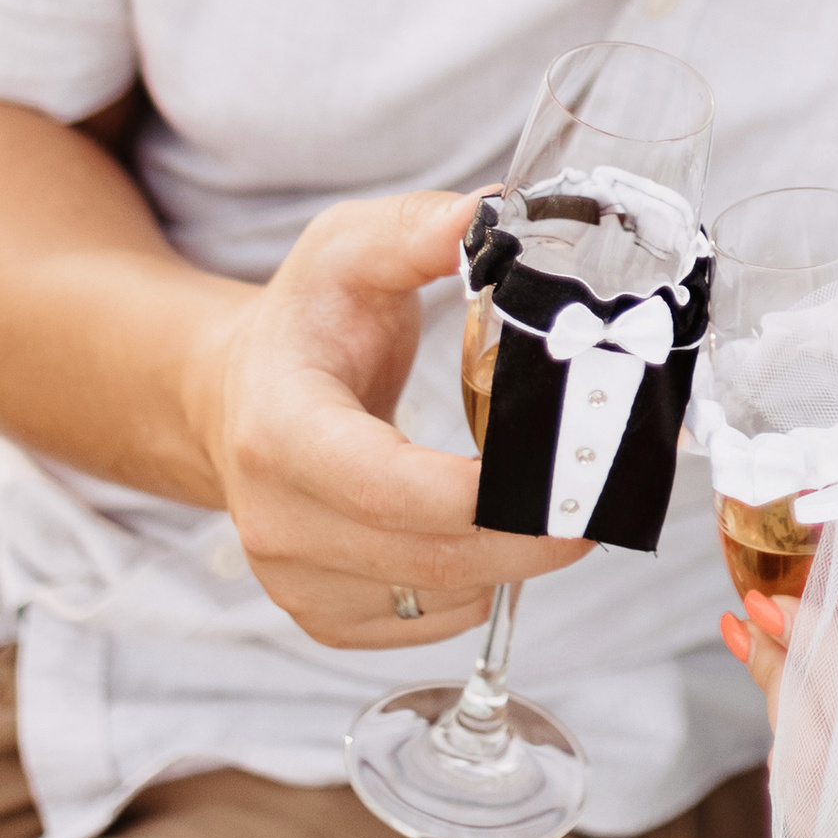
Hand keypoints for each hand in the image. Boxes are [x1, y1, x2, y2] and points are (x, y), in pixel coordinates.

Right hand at [181, 192, 590, 648]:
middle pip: (432, 557)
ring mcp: (294, 580)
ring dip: (513, 560)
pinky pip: (428, 622)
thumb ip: (420, 231)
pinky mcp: (321, 615)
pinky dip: (478, 585)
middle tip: (605, 494)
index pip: (388, 486)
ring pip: (440, 597)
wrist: (233, 396)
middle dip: (534, 536)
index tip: (572, 472)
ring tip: (551, 500)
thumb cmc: (303, 323)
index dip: (486, 496)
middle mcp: (276, 520)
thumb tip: (500, 215)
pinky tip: (490, 532)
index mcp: (280, 429)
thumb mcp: (348, 250)